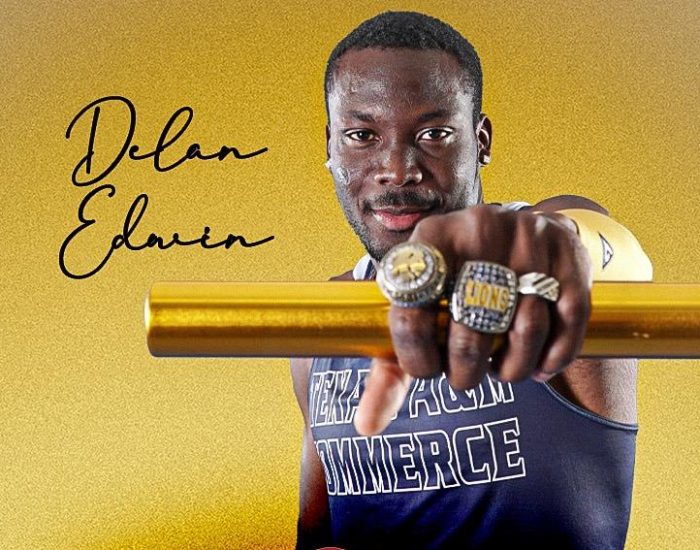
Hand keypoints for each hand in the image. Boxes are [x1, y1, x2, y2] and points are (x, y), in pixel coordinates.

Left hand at [354, 204, 591, 434]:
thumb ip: (388, 369)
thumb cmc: (457, 284)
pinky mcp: (569, 254)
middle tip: (465, 378)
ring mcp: (528, 239)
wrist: (519, 230)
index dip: (416, 358)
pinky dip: (554, 358)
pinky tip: (540, 367)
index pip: (410, 312)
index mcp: (429, 239)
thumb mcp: (417, 307)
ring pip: (525, 330)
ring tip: (500, 370)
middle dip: (465, 372)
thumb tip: (365, 426)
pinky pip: (568, 323)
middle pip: (470, 329)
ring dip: (512, 369)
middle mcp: (478, 230)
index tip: (427, 369)